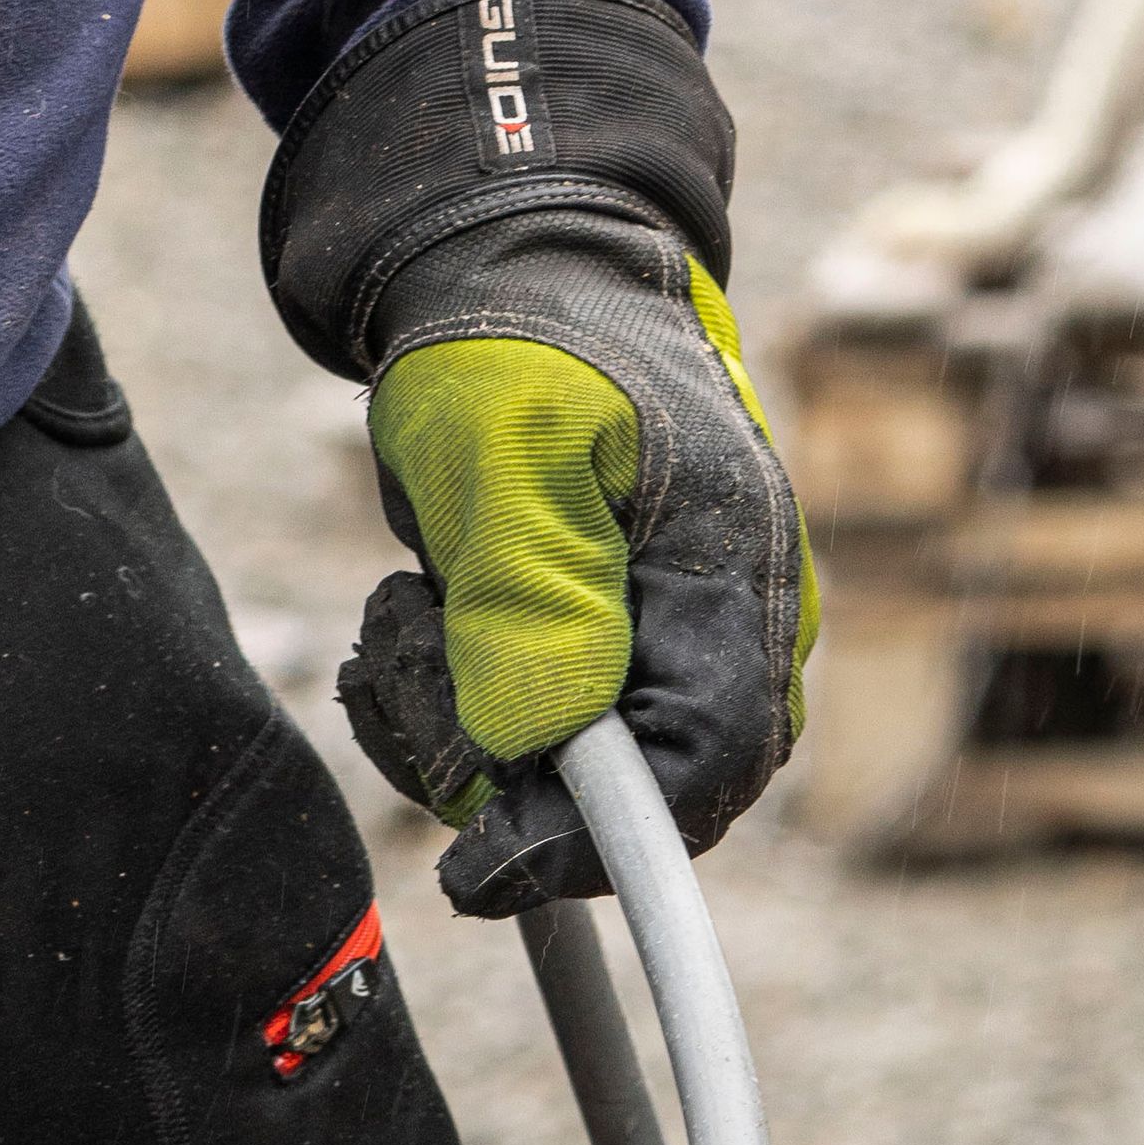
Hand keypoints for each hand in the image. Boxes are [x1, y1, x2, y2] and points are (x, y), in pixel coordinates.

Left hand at [344, 250, 814, 914]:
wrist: (509, 274)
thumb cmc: (518, 340)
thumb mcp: (508, 447)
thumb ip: (529, 591)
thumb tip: (536, 744)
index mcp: (736, 580)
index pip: (704, 774)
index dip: (598, 844)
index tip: (479, 869)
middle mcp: (727, 630)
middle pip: (638, 796)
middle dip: (508, 775)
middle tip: (407, 670)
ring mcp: (670, 642)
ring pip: (573, 775)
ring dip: (461, 727)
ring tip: (408, 612)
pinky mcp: (607, 647)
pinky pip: (536, 736)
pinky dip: (456, 704)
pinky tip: (423, 616)